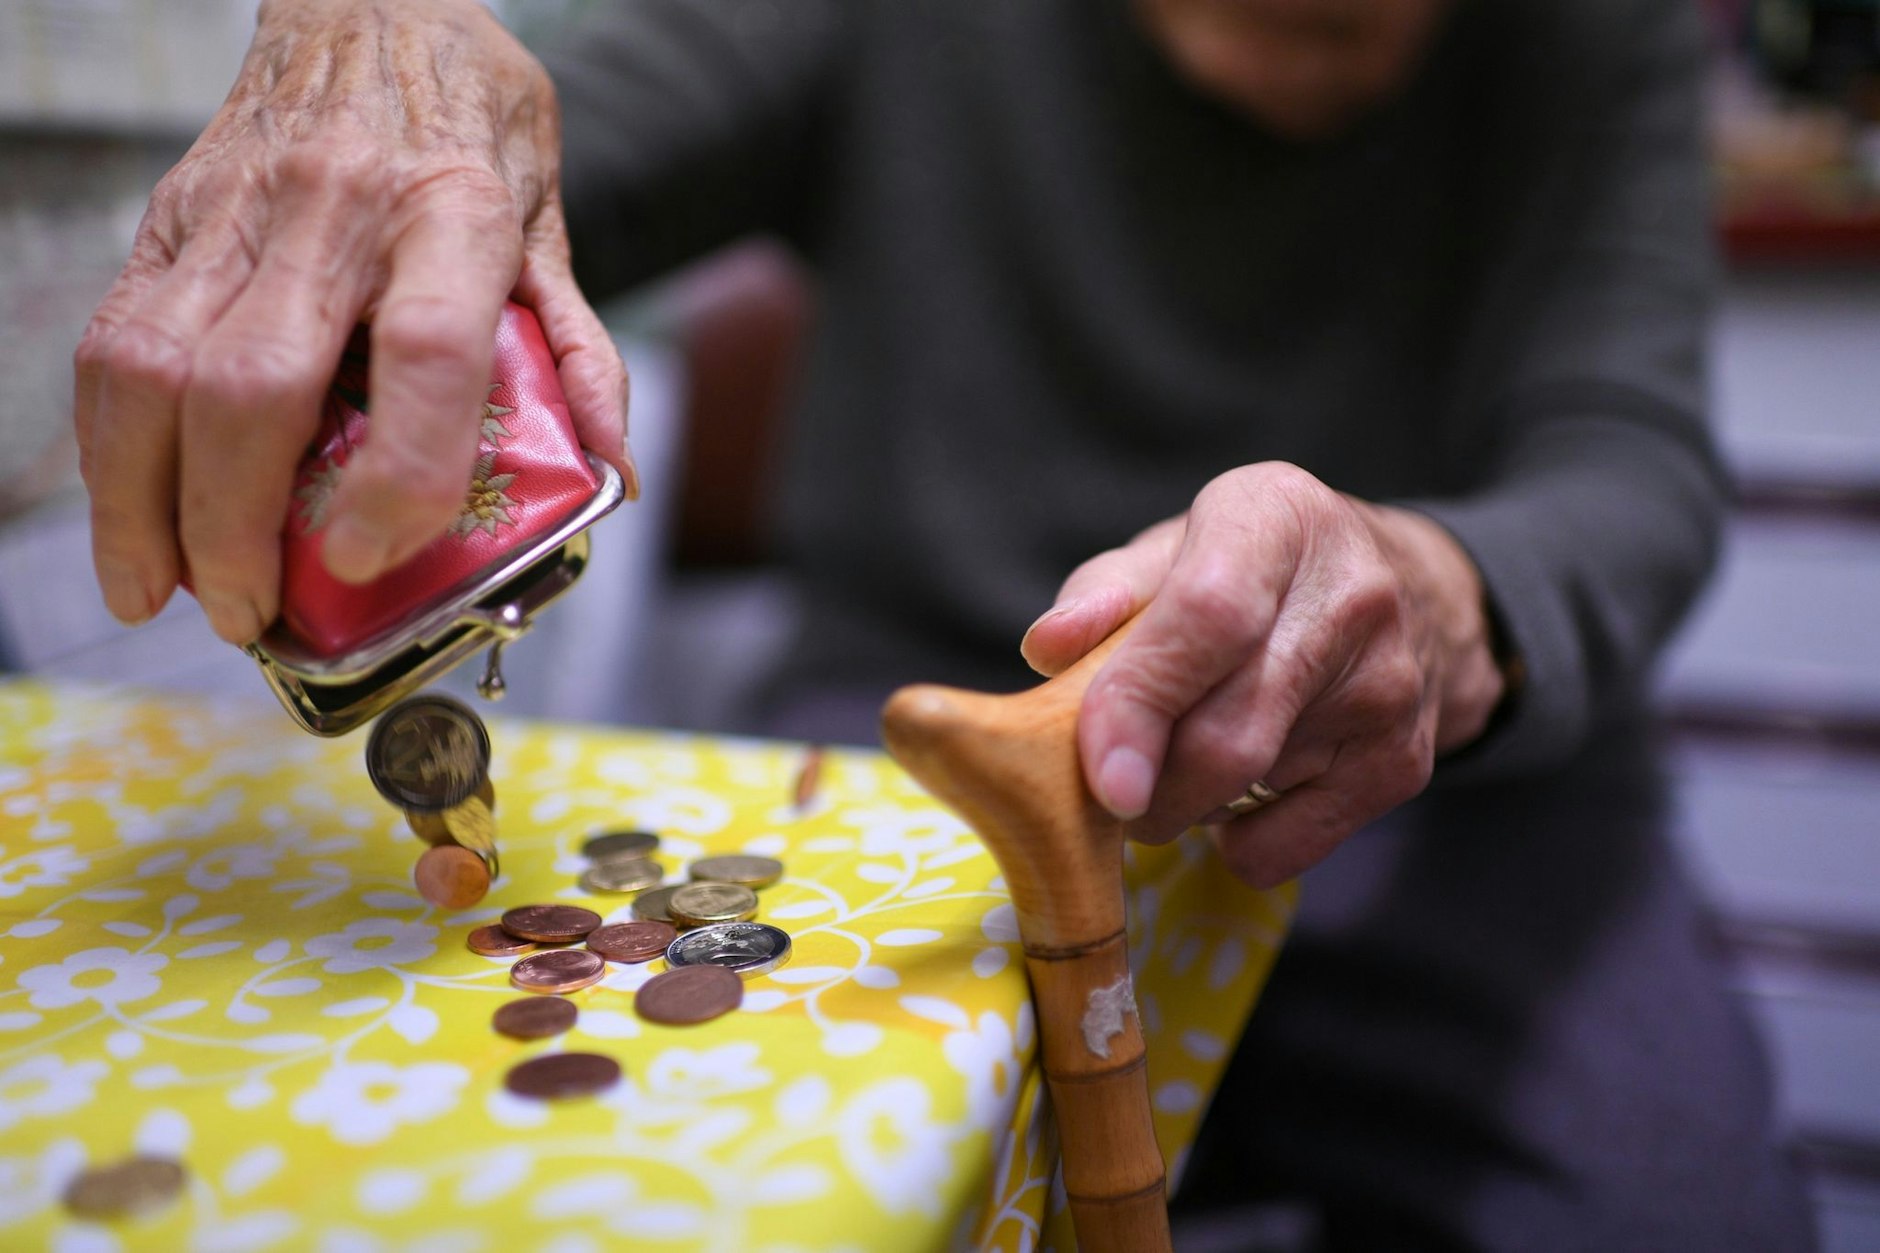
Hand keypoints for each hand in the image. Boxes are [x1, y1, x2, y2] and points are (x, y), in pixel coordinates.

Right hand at [74, 0, 635, 644]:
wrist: (370, 4)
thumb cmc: (469, 121)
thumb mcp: (550, 222)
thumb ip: (576, 350)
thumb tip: (616, 473)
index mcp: (454, 214)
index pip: (427, 354)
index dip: (400, 472)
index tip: (373, 554)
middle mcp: (335, 212)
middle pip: (256, 386)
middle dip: (235, 525)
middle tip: (254, 611)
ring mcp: (237, 212)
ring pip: (155, 370)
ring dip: (146, 503)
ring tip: (165, 589)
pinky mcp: (170, 218)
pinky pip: (115, 341)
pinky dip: (109, 444)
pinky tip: (129, 512)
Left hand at [1021, 462, 1505, 887]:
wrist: (1417, 597)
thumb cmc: (1256, 572)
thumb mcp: (1178, 549)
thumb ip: (1104, 592)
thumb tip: (1048, 648)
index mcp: (1280, 520)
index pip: (1209, 616)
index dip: (1142, 701)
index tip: (1100, 776)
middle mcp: (1351, 598)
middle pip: (1225, 736)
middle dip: (1144, 787)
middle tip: (1108, 784)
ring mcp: (1386, 690)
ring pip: (1243, 796)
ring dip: (1181, 802)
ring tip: (1185, 753)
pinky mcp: (1402, 765)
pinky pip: (1280, 850)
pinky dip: (1233, 840)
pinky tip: (1244, 785)